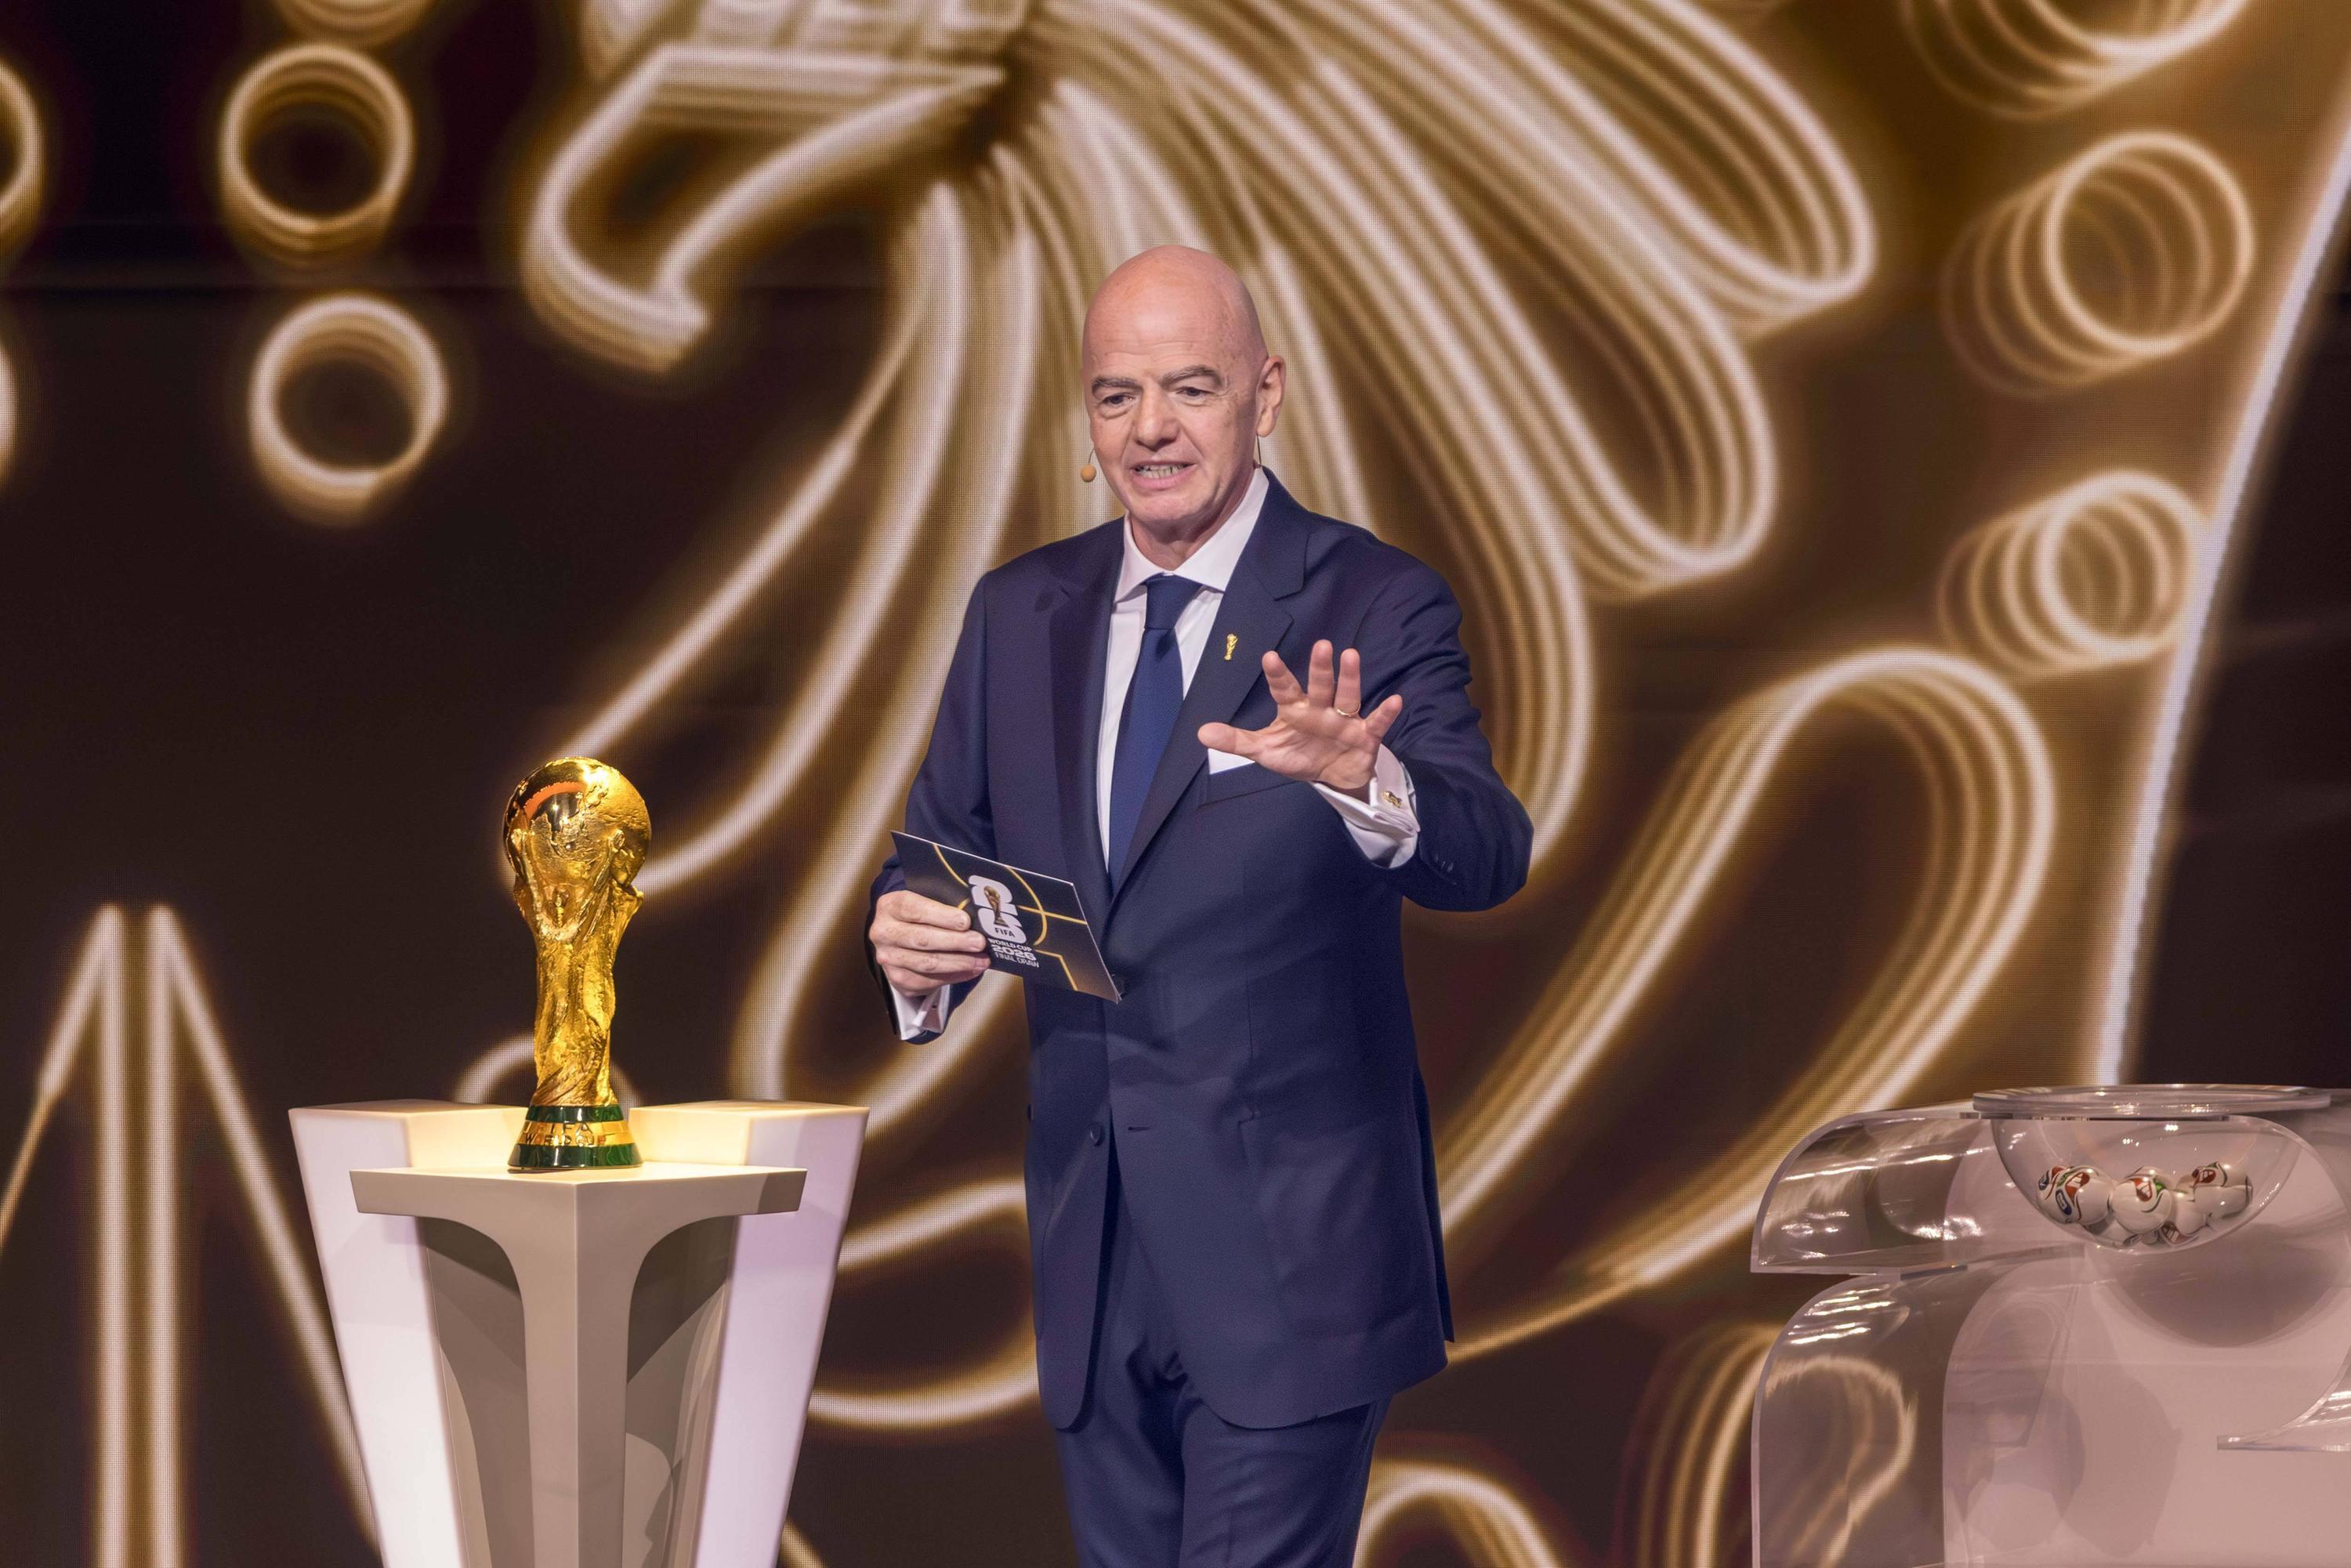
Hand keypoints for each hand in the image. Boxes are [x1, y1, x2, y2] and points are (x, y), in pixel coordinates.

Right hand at [870, 889, 989, 995]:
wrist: (899, 935)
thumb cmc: (920, 916)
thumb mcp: (926, 901)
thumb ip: (944, 904)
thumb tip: (978, 916)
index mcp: (890, 906)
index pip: (914, 909)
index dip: (942, 916)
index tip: (966, 922)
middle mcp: (883, 932)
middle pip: (922, 939)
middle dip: (955, 942)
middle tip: (979, 942)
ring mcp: (888, 957)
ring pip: (927, 963)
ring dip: (958, 963)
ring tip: (981, 960)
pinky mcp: (896, 978)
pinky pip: (928, 981)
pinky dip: (953, 977)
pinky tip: (971, 971)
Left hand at [1197, 639, 1401, 792]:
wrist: (1334, 777)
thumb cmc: (1299, 755)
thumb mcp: (1266, 751)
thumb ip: (1237, 741)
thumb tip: (1201, 732)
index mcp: (1296, 710)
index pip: (1284, 690)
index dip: (1277, 675)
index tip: (1268, 656)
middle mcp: (1321, 709)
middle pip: (1320, 686)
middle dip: (1321, 668)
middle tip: (1321, 645)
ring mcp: (1344, 719)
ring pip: (1347, 696)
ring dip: (1350, 678)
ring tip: (1351, 655)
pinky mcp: (1365, 735)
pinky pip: (1377, 722)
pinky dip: (1386, 713)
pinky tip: (1395, 700)